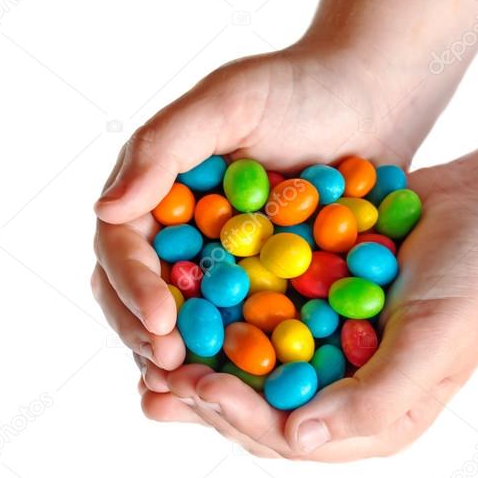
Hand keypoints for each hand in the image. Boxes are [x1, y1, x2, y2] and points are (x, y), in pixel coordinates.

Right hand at [91, 41, 449, 429]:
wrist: (373, 96)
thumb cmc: (300, 86)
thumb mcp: (228, 101)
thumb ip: (164, 147)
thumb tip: (104, 210)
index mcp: (154, 192)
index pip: (121, 248)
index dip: (132, 288)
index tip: (161, 321)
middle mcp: (177, 231)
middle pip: (138, 294)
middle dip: (147, 334)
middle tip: (170, 367)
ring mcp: (219, 260)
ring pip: (182, 320)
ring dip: (182, 357)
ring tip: (193, 391)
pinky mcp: (262, 282)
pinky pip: (237, 326)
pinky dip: (233, 358)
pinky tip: (241, 390)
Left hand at [146, 163, 477, 460]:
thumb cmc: (473, 283)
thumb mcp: (433, 345)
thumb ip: (372, 401)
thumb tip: (296, 439)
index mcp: (373, 421)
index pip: (289, 434)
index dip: (237, 415)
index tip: (195, 386)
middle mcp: (342, 393)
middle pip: (258, 410)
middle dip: (204, 398)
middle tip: (152, 380)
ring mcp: (326, 352)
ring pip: (247, 371)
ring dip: (200, 363)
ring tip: (149, 356)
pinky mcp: (313, 310)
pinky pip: (258, 324)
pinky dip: (221, 319)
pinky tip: (182, 305)